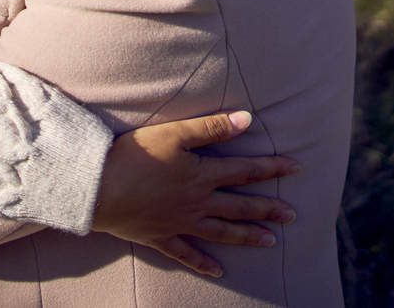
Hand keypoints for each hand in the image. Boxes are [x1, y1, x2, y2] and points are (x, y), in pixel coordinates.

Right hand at [92, 111, 298, 278]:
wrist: (98, 189)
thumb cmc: (134, 156)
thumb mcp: (173, 134)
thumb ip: (211, 128)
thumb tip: (247, 120)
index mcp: (202, 175)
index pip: (244, 170)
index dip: (271, 168)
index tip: (295, 168)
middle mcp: (197, 203)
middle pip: (239, 206)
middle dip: (268, 209)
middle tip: (293, 215)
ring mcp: (180, 223)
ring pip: (221, 232)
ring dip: (246, 236)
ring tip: (270, 241)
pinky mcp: (160, 237)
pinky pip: (187, 254)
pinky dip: (203, 263)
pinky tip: (218, 272)